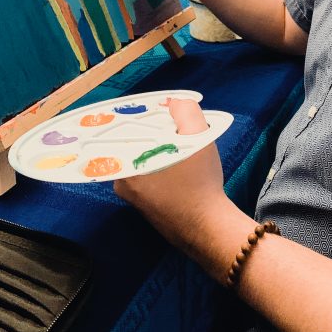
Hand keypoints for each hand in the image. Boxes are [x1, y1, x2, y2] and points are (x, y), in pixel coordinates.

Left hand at [114, 98, 246, 272]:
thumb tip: (173, 102)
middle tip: (172, 122)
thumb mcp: (198, 138)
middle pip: (133, 144)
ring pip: (143, 160)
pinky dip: (162, 165)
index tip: (154, 108)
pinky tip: (181, 163)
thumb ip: (185, 112)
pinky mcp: (148, 207)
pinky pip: (150, 176)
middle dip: (151, 131)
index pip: (121, 131)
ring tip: (179, 139)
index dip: (138, 114)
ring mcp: (134, 198)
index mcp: (125, 166)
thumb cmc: (199, 184)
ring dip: (159, 148)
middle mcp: (122, 183)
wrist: (209, 229)